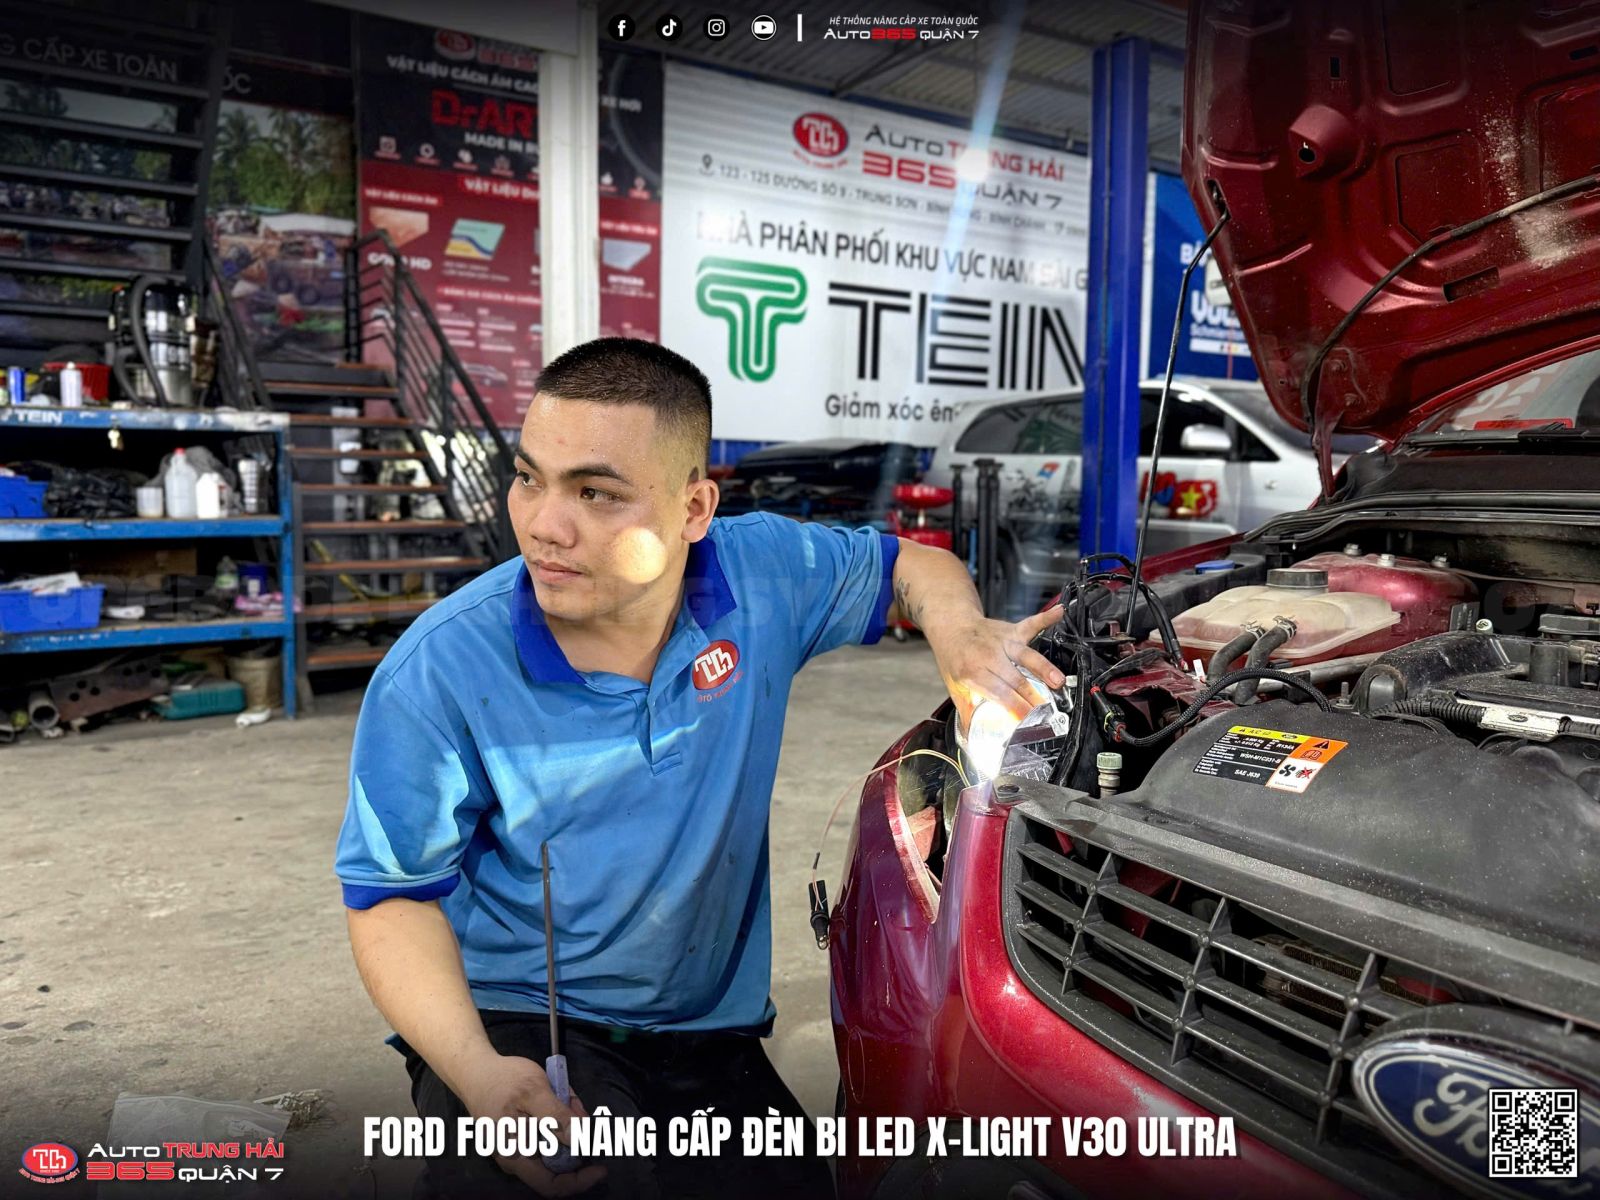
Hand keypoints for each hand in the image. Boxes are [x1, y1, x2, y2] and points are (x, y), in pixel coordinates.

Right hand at [458, 1051, 606, 1195]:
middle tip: (581, 1112)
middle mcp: (517, 1159)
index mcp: (517, 1156)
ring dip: (568, 1126)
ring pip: (555, 1147)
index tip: (601, 1167)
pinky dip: (559, 1120)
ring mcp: (518, 1147)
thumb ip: (557, 1117)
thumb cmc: (501, 1081)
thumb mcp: (534, 1091)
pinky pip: (547, 1135)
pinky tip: (557, 1096)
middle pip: (557, 1165)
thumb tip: (581, 1139)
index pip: (551, 1185)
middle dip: (576, 1142)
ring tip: (566, 1097)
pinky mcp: (522, 1134)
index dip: (579, 1181)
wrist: (475, 1070)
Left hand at [925, 604, 1065, 726]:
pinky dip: (1046, 618)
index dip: (1014, 707)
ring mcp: (1002, 642)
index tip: (1028, 720)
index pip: (998, 694)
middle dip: (1032, 694)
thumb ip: (967, 714)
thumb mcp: (955, 688)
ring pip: (1026, 655)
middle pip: (1015, 678)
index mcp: (973, 673)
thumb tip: (972, 741)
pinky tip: (1060, 612)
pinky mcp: (1012, 630)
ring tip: (1058, 681)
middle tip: (1048, 708)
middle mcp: (989, 656)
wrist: (950, 625)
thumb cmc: (955, 659)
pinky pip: (1031, 624)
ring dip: (1044, 668)